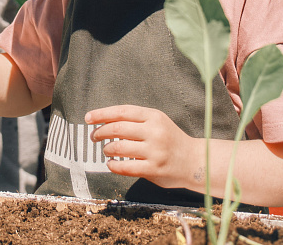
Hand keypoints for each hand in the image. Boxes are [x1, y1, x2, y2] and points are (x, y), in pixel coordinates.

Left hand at [86, 105, 203, 190]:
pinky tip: (111, 164)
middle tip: (93, 136)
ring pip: (119, 147)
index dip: (102, 114)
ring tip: (106, 150)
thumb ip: (136, 120)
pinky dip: (113, 165)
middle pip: (117, 128)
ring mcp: (154, 151)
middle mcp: (154, 132)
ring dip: (107, 149)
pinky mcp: (153, 169)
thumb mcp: (158, 122)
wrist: (194, 161)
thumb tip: (104, 121)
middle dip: (100, 132)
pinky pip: (125, 167)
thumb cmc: (170, 140)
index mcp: (154, 116)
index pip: (122, 111)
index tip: (88, 118)